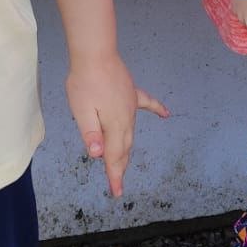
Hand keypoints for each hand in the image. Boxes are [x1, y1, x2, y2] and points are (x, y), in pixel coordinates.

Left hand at [66, 53, 168, 198]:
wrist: (95, 53)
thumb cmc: (84, 81)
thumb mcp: (81, 110)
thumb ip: (90, 132)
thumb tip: (97, 154)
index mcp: (114, 125)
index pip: (113, 156)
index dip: (114, 175)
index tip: (116, 192)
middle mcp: (126, 118)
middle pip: (124, 148)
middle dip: (119, 167)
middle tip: (117, 184)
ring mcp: (131, 105)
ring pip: (131, 132)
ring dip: (127, 149)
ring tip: (123, 163)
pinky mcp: (131, 92)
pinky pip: (147, 103)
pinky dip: (156, 110)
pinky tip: (166, 114)